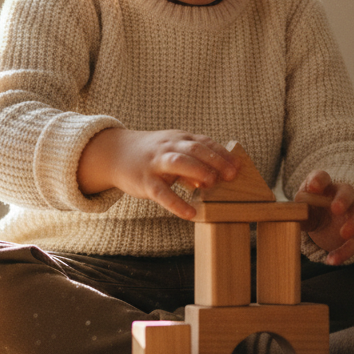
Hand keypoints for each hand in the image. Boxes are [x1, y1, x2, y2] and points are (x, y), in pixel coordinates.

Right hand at [77, 128, 238, 219]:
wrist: (116, 153)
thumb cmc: (152, 155)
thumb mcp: (173, 152)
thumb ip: (194, 163)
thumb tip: (215, 178)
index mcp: (179, 139)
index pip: (204, 143)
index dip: (222, 154)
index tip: (238, 166)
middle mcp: (169, 147)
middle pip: (195, 149)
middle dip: (215, 161)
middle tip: (231, 176)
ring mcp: (155, 163)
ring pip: (178, 163)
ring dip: (198, 171)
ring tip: (211, 185)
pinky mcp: (145, 181)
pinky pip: (162, 193)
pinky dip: (177, 203)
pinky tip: (190, 213)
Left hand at [296, 170, 353, 264]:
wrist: (326, 223)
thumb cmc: (312, 209)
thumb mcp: (303, 210)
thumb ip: (298, 212)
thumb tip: (290, 216)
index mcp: (325, 186)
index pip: (322, 177)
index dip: (318, 181)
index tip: (312, 187)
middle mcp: (342, 196)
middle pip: (347, 192)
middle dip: (342, 200)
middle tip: (336, 208)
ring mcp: (352, 213)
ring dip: (352, 224)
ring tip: (344, 234)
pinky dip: (345, 251)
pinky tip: (332, 260)